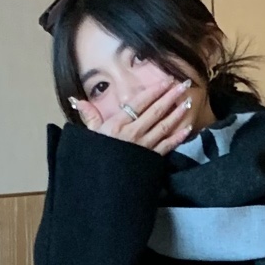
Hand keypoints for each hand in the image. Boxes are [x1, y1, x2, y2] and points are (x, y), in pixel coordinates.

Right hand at [70, 75, 192, 153]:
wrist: (100, 182)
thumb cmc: (95, 156)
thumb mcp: (90, 135)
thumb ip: (89, 116)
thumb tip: (77, 100)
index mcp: (118, 125)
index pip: (139, 103)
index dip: (154, 91)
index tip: (166, 82)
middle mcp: (133, 133)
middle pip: (156, 111)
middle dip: (171, 97)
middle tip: (184, 85)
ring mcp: (144, 146)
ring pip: (164, 126)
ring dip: (177, 114)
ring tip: (188, 102)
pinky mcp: (151, 159)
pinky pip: (167, 146)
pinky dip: (178, 137)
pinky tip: (188, 129)